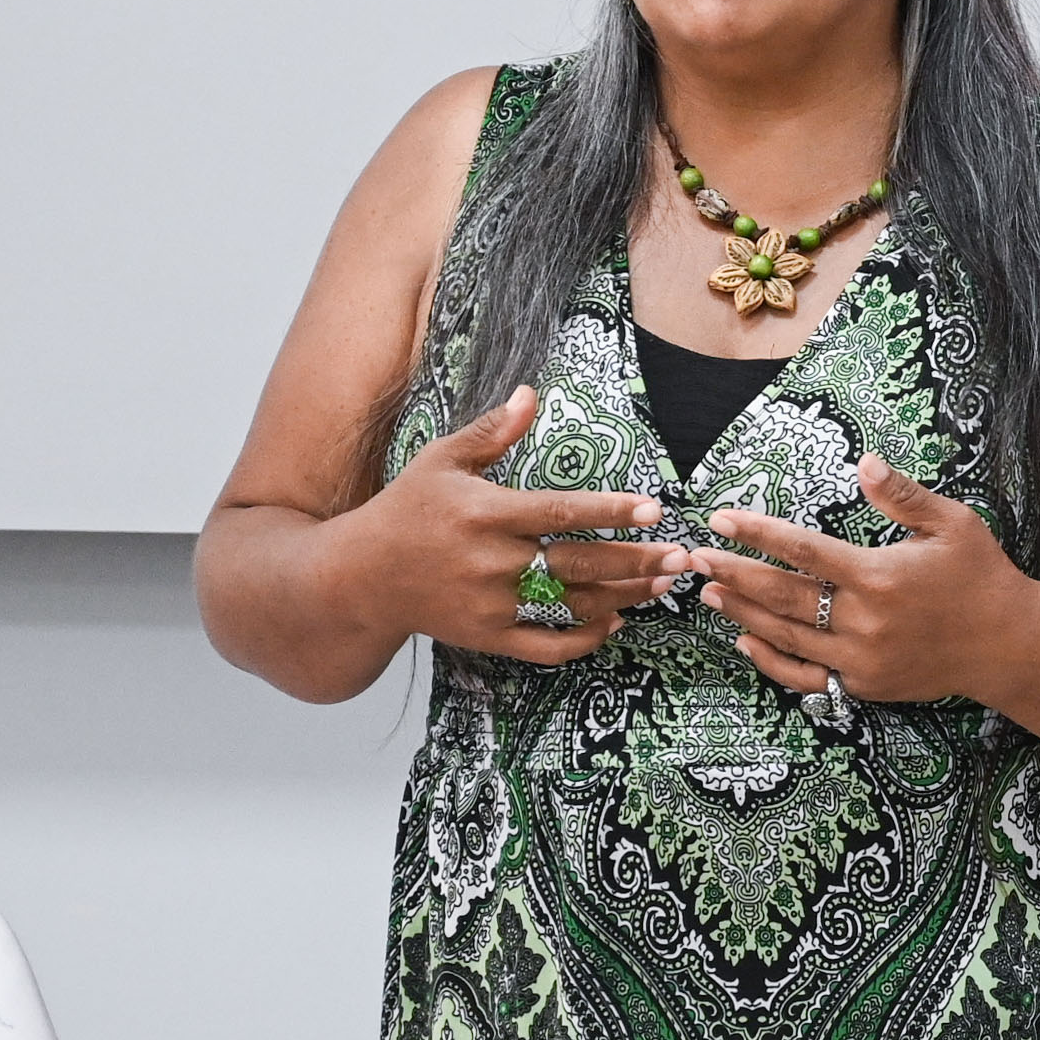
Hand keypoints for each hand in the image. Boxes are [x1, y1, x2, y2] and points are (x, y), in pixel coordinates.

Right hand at [349, 388, 679, 662]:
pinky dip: (583, 639)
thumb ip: (491, 432)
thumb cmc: (405, 509)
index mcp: (485, 514)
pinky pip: (546, 647)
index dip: (608, 512)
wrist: (360, 577)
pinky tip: (614, 623)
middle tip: (679, 556)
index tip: (652, 509)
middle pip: (577, 564)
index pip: (559, 512)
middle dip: (634, 561)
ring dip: (623, 597)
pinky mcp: (488, 638)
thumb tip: (530, 393)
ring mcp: (491, 605)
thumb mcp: (442, 460)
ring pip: (571, 606)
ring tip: (662, 584)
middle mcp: (491, 562)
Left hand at [693, 455, 1039, 706]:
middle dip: (734, 573)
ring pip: (785, 635)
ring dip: (742, 613)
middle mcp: (864, 620)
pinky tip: (746, 640)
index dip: (758, 533)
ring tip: (710, 593)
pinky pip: (805, 675)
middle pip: (782, 595)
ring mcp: (861, 658)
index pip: (803, 550)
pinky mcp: (863, 684)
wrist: (1008, 646)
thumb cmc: (981, 577)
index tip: (722, 518)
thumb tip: (863, 463)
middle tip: (696, 557)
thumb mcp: (953, 524)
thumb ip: (902, 496)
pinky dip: (771, 660)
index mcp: (880, 576)